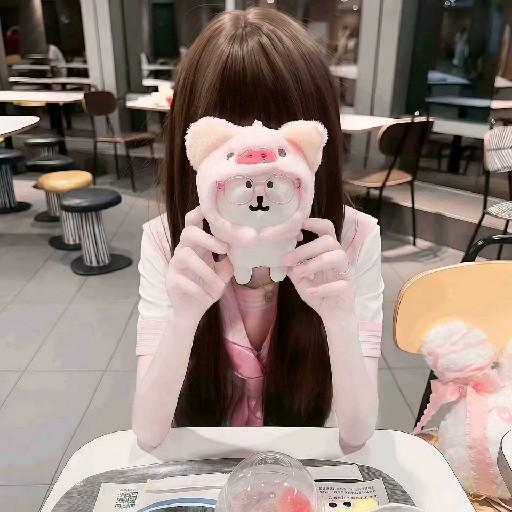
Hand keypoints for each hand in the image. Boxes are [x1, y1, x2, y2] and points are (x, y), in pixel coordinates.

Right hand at [166, 207, 232, 324]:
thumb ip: (230, 259)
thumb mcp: (224, 272)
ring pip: (185, 255)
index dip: (199, 213)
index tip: (209, 208)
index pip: (194, 223)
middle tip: (224, 249)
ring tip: (219, 287)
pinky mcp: (171, 281)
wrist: (193, 311)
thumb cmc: (208, 287)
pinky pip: (183, 280)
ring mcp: (175, 265)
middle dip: (207, 238)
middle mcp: (184, 251)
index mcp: (197, 246)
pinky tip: (209, 298)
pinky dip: (200, 290)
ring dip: (206, 272)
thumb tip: (242, 246)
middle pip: (188, 232)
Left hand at [283, 218, 354, 324]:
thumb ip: (293, 266)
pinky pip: (340, 284)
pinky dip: (322, 288)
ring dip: (314, 264)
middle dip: (306, 249)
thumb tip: (282, 256)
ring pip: (338, 257)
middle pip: (329, 241)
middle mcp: (339, 259)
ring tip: (298, 273)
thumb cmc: (317, 293)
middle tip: (287, 259)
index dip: (317, 223)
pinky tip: (310, 292)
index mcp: (327, 252)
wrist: (333, 317)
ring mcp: (346, 273)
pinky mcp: (349, 289)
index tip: (301, 223)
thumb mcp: (300, 279)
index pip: (327, 230)